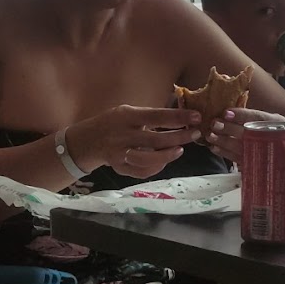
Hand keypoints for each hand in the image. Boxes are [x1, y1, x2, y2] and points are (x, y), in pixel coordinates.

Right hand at [68, 105, 201, 179]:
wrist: (87, 140)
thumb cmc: (114, 123)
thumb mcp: (128, 112)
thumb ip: (150, 115)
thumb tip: (180, 115)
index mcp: (127, 116)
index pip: (157, 116)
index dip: (179, 117)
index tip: (197, 117)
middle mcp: (123, 135)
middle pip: (156, 139)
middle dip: (180, 137)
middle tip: (196, 134)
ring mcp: (121, 153)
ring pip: (149, 159)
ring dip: (168, 155)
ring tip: (180, 150)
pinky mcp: (119, 167)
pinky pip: (141, 171)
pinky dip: (156, 167)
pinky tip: (164, 161)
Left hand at [206, 108, 284, 164]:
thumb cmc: (275, 129)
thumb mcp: (270, 118)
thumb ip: (252, 115)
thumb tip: (228, 110)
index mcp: (276, 122)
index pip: (257, 117)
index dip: (241, 115)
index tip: (226, 112)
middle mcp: (270, 137)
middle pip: (247, 133)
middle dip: (229, 129)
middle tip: (214, 123)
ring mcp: (262, 152)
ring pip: (241, 147)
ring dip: (224, 142)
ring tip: (210, 135)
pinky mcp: (255, 163)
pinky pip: (238, 159)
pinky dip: (225, 153)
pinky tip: (214, 147)